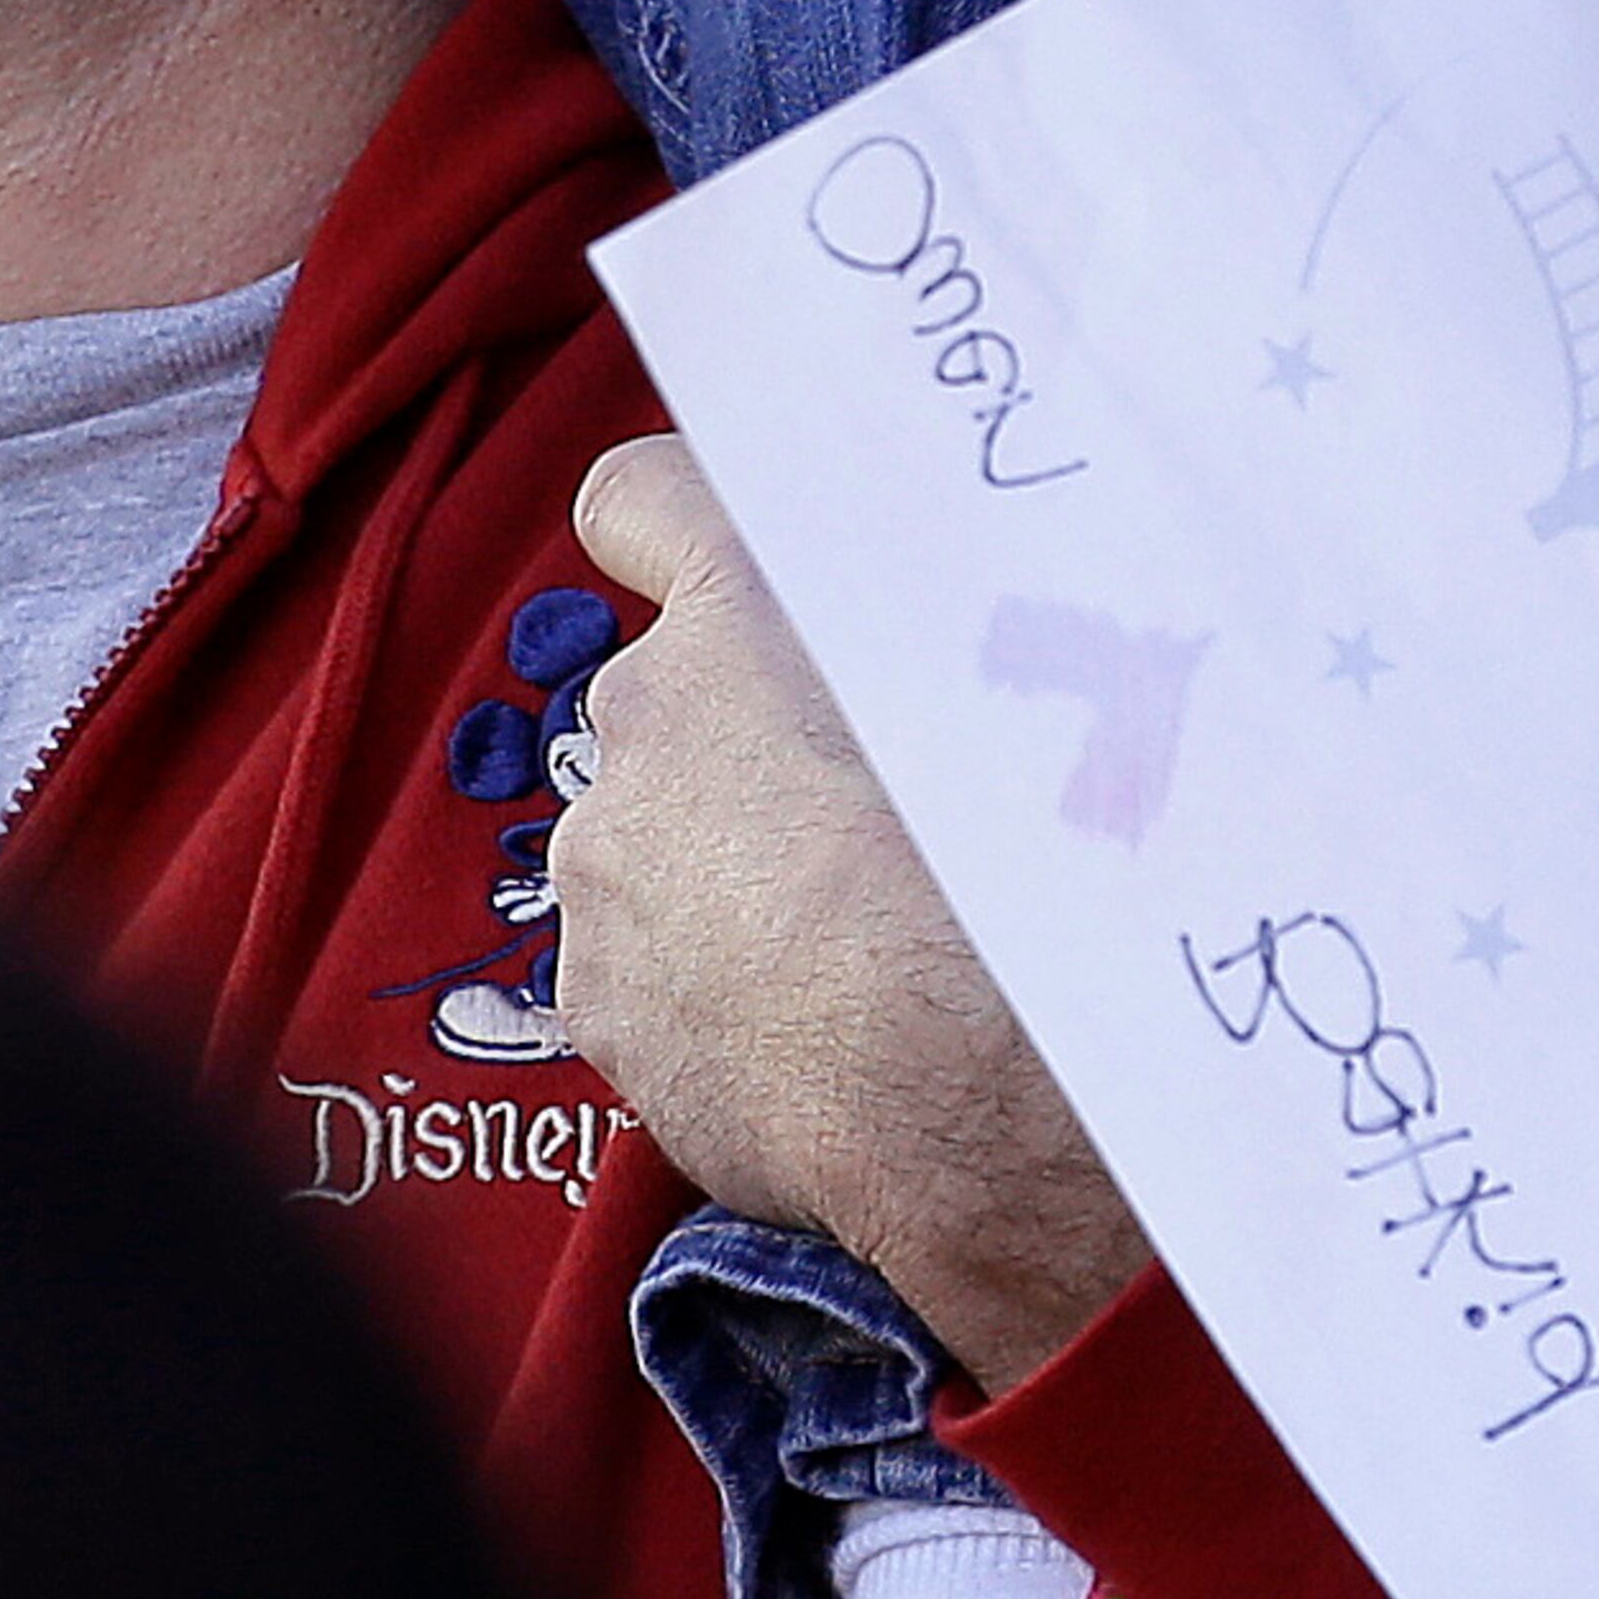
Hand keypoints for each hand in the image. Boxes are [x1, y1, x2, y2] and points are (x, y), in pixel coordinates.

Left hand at [545, 432, 1146, 1390]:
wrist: (961, 1099)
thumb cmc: (1000, 877)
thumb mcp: (995, 693)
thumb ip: (917, 632)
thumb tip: (933, 611)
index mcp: (738, 615)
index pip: (640, 500)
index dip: (665, 528)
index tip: (691, 565)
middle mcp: (644, 717)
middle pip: (665, 705)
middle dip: (734, 752)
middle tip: (852, 826)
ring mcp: (606, 862)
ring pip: (653, 848)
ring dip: (719, 882)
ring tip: (843, 953)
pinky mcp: (597, 995)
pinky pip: (645, 972)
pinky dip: (705, 998)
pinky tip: (807, 1036)